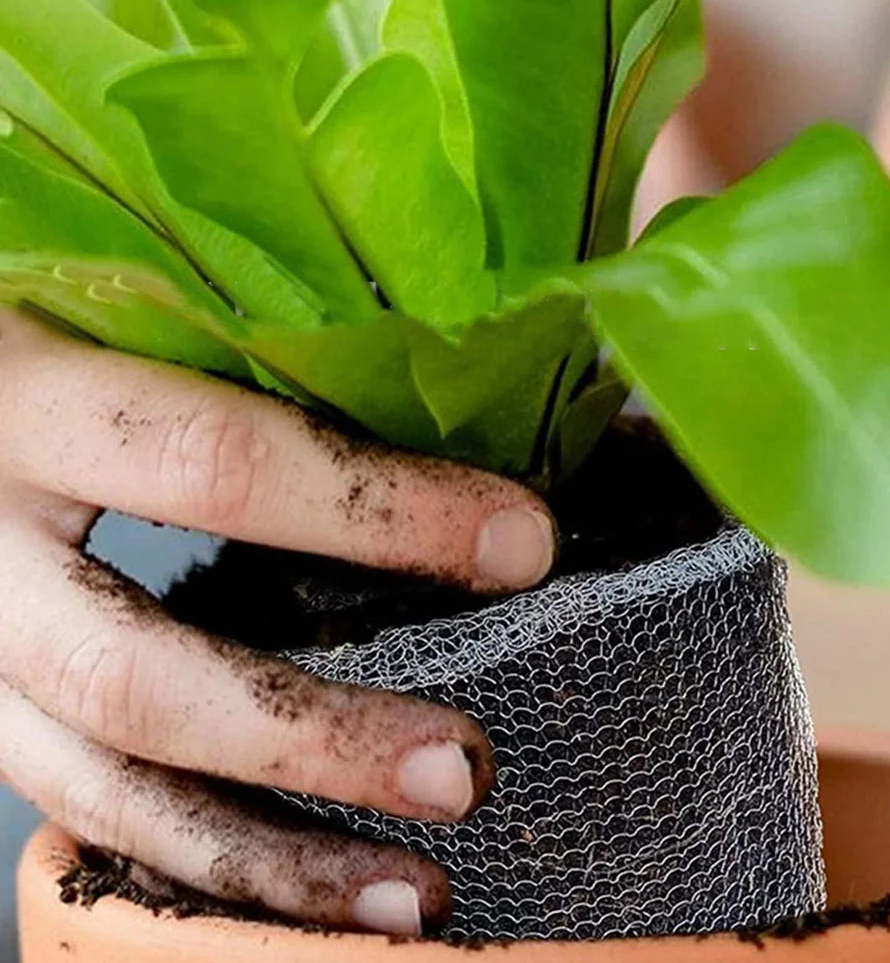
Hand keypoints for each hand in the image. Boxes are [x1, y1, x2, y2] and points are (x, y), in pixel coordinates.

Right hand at [0, 307, 555, 935]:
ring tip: (417, 892)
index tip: (522, 543)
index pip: (216, 466)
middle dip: (317, 739)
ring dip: (273, 855)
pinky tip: (312, 893)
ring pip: (107, 785)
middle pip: (141, 679)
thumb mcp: (124, 313)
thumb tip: (449, 396)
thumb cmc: (55, 325)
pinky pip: (88, 810)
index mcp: (30, 402)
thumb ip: (248, 351)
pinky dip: (210, 863)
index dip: (380, 513)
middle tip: (464, 768)